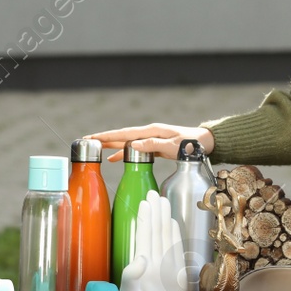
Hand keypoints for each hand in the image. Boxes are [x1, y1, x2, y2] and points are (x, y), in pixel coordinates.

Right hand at [85, 122, 213, 161]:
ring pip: (126, 143)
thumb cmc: (190, 145)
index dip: (107, 136)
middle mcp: (148, 134)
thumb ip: (153, 145)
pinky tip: (114, 159)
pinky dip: (123, 154)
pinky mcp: (154, 148)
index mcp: (151, 131)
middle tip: (87, 141)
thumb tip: (132, 145)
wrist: (204, 144)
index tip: (93, 137)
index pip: (124, 133)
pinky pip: (134, 151)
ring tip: (95, 149)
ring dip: (111, 146)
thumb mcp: (172, 146)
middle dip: (104, 139)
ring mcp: (151, 140)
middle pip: (121, 136)